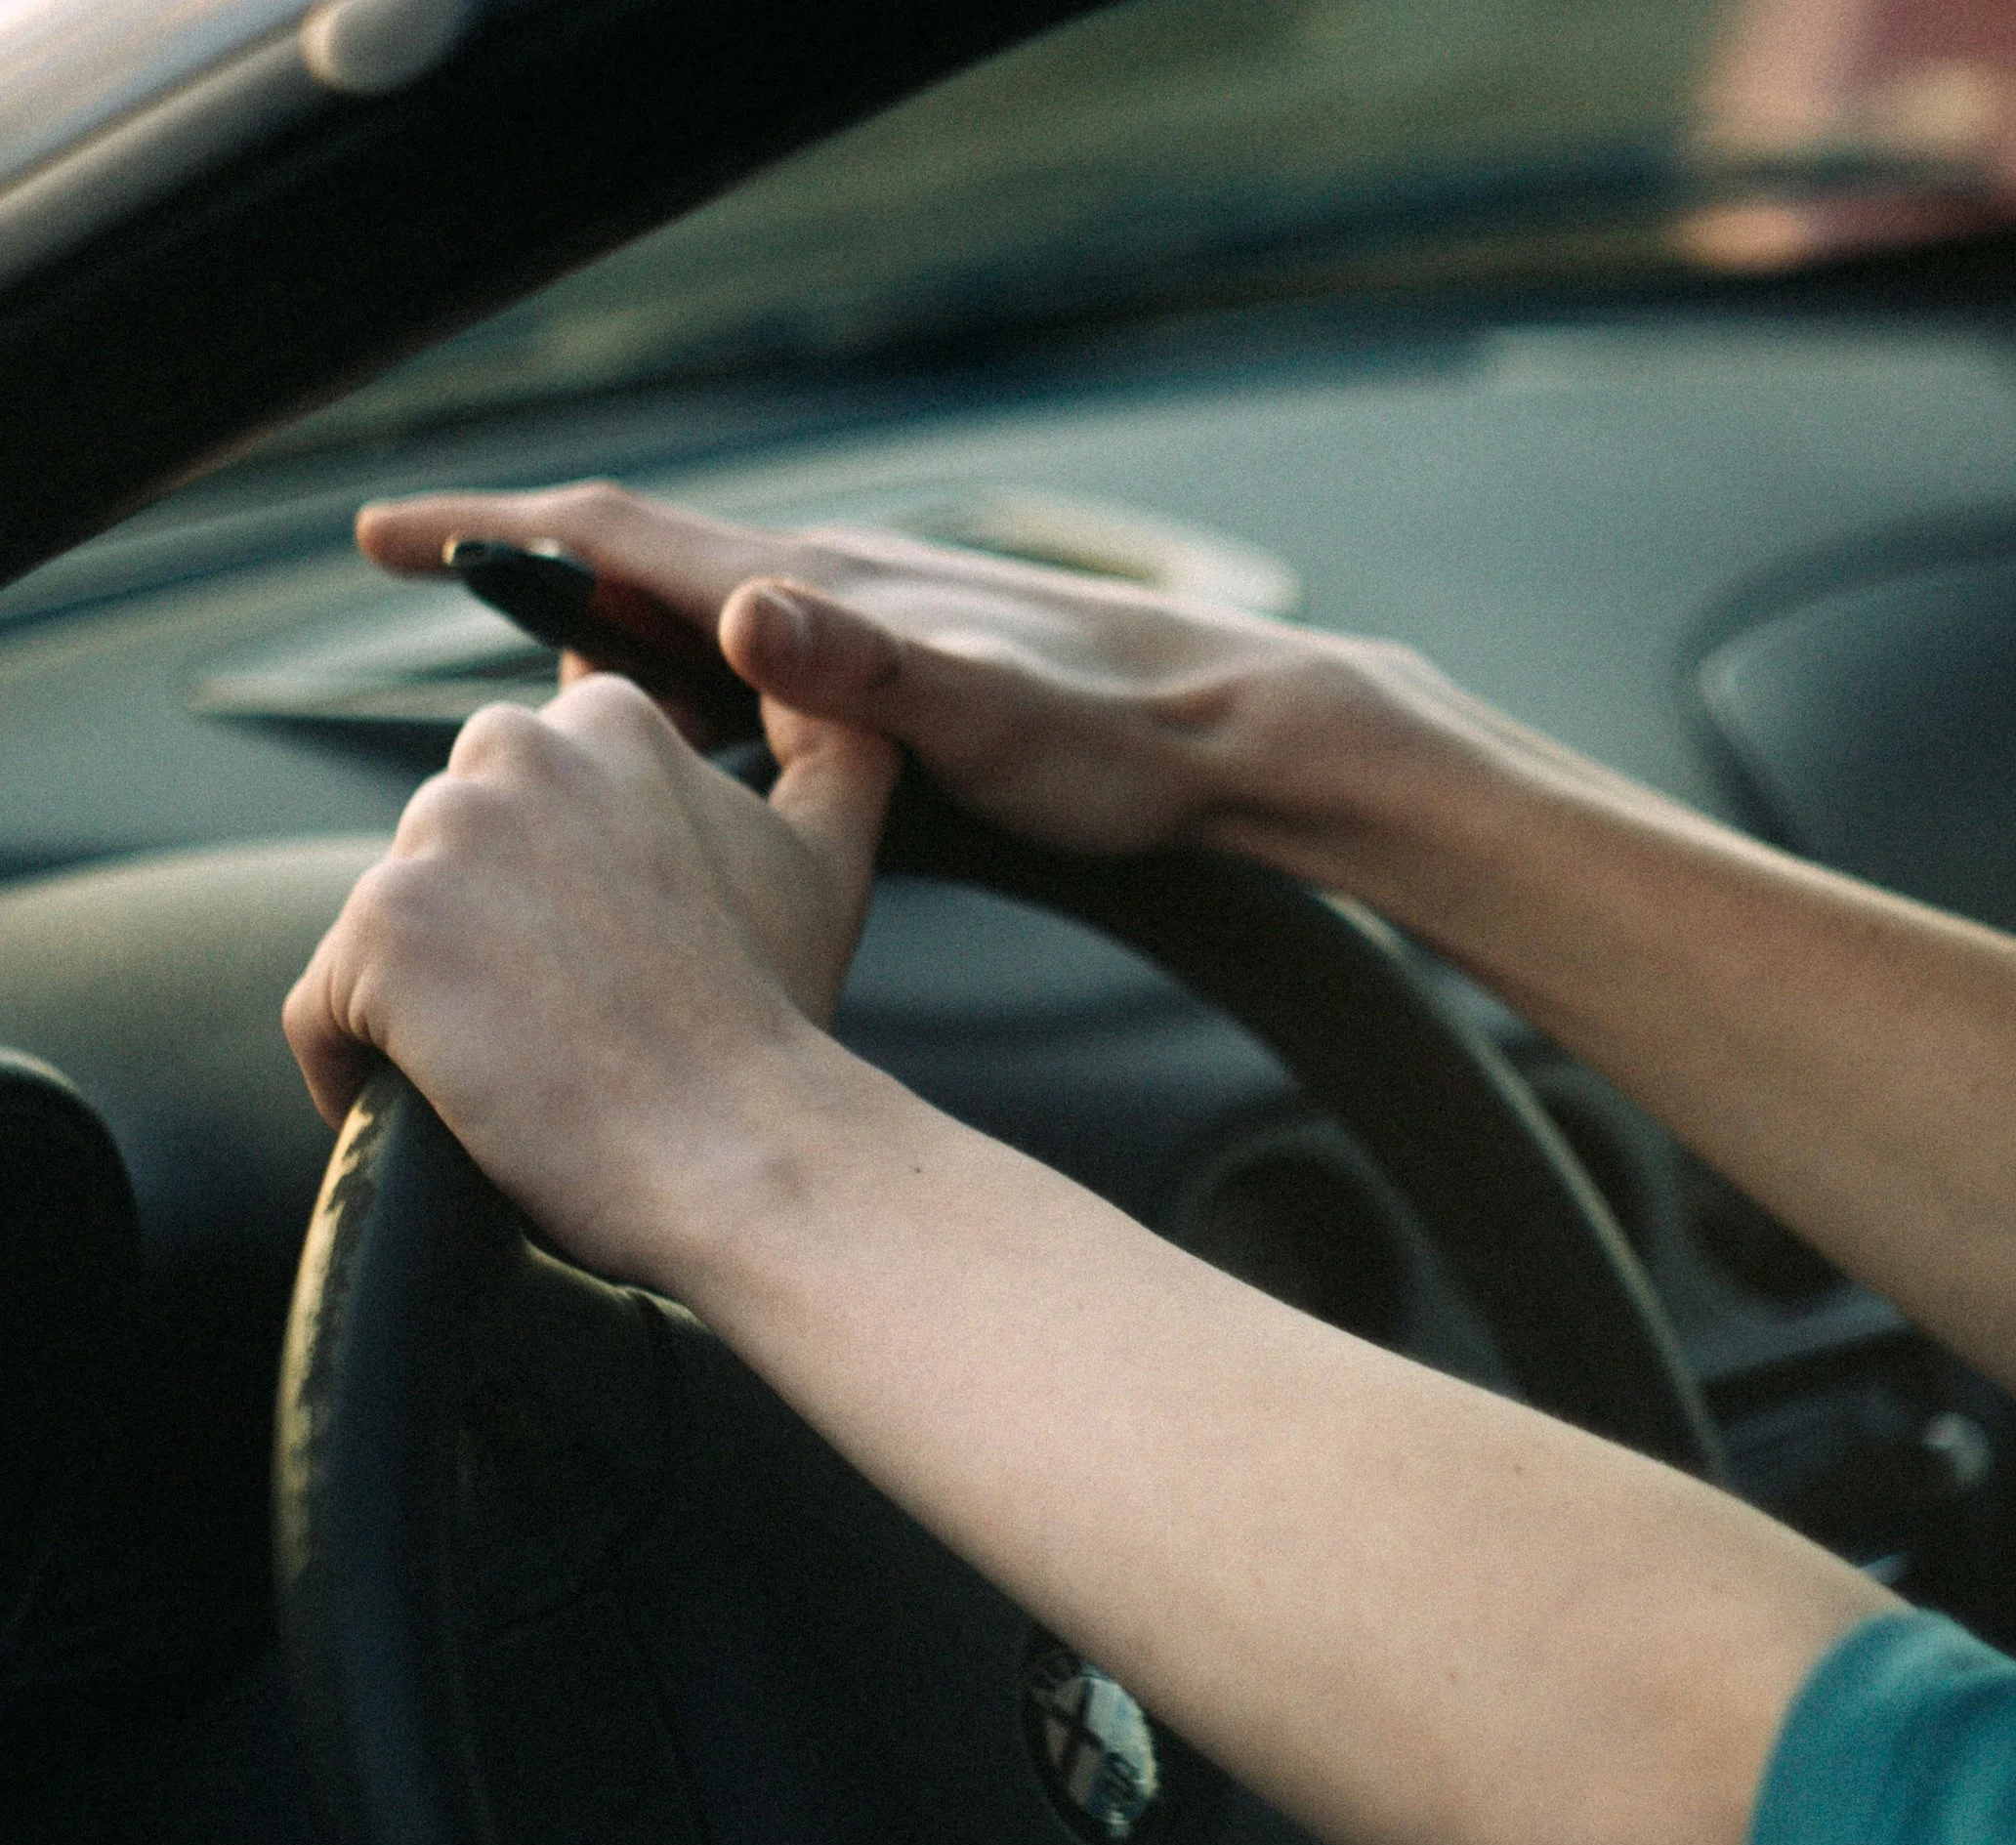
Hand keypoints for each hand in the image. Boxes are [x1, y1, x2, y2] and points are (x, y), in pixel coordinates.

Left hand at [284, 676, 895, 1284]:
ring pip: (389, 934)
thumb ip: (828, 756)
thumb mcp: (823, 861)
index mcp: (609, 722)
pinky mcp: (380, 931)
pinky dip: (362, 1076)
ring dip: (432, 1008)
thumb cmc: (778, 1022)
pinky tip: (446, 1120)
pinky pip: (322, 1016)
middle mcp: (514, 748)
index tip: (609, 970)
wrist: (747, 1147)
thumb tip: (827, 700)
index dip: (557, 901)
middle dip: (488, 941)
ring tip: (519, 1079)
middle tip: (573, 1030)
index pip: (521, 801)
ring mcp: (439, 836)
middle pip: (446, 858)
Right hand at [358, 482, 1494, 866]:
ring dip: (606, 621)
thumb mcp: (985, 716)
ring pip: (700, 605)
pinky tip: (699, 719)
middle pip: (641, 558)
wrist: (1230, 731)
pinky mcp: (908, 666)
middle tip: (422, 594)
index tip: (383, 533)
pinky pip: (761, 653)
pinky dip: (693, 667)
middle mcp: (836, 588)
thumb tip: (749, 608)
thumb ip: (867, 670)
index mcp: (823, 592)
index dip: (493, 533)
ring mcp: (872, 622)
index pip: (622, 537)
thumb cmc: (1113, 739)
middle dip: (525, 570)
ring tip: (531, 671)